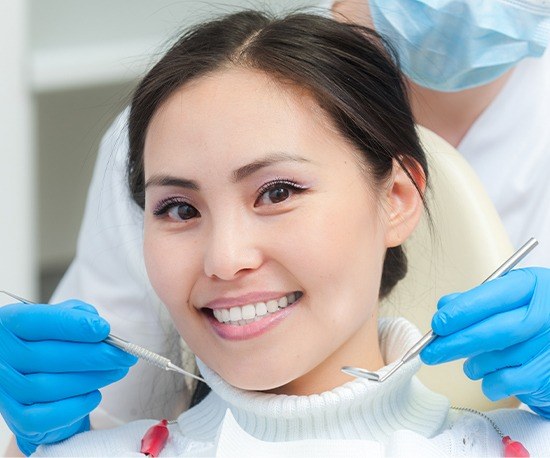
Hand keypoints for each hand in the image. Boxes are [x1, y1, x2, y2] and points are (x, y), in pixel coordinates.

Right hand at [0, 301, 136, 454]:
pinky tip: (95, 395)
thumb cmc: (52, 343)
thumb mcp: (61, 319)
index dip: (72, 325)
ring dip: (91, 379)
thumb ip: (76, 314)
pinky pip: (44, 418)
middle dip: (93, 355)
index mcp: (9, 324)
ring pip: (48, 387)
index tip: (104, 329)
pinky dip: (74, 407)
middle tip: (123, 355)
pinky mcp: (17, 418)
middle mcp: (1, 357)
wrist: (38, 382)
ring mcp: (5, 390)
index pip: (36, 321)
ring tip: (118, 371)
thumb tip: (95, 322)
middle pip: (47, 358)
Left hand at [420, 268, 549, 417]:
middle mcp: (546, 313)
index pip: (492, 297)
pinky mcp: (547, 374)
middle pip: (495, 331)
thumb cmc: (530, 317)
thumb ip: (475, 300)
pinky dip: (489, 382)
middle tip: (430, 352)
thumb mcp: (508, 297)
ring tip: (471, 363)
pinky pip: (507, 382)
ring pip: (498, 358)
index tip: (437, 324)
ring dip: (474, 364)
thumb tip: (444, 306)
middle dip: (456, 342)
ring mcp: (549, 345)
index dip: (461, 311)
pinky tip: (489, 376)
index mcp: (532, 286)